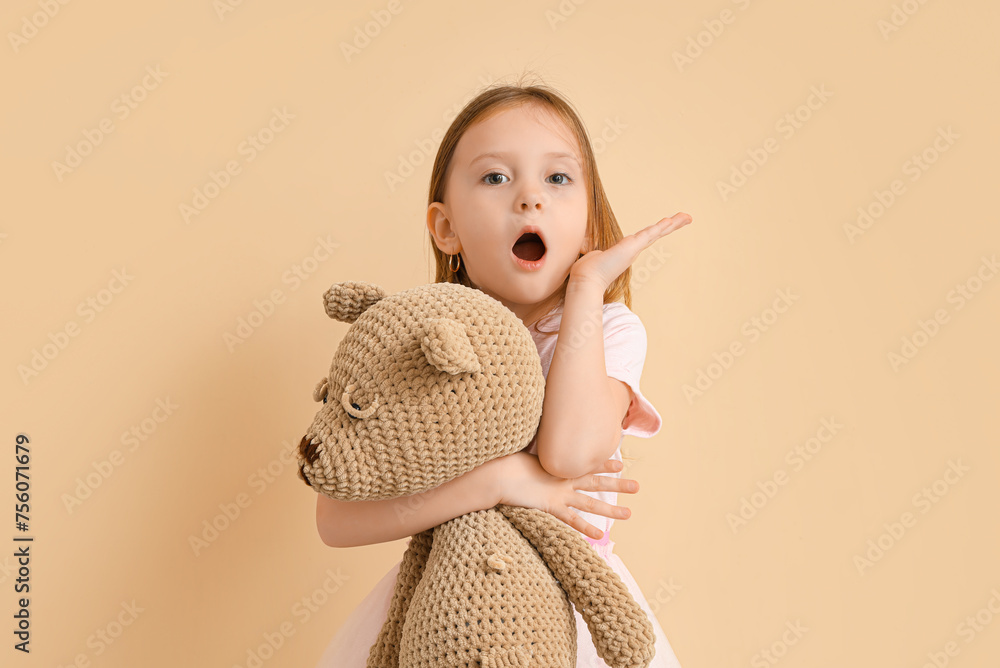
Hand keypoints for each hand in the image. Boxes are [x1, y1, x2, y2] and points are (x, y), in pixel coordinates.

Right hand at [495, 452, 638, 539]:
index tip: (620, 462)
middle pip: (597, 482)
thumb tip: (538, 458)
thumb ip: (537, 460)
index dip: (604, 463)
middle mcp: (563, 479)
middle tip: (637, 486)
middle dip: (618, 484)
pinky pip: (572, 519)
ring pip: (591, 502)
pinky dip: (586, 527)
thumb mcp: (526, 458)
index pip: (587, 464)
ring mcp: (559, 493)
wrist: (497, 473)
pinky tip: (601, 534)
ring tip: (629, 514)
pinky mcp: (550, 506)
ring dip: (611, 508)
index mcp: (559, 466)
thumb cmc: (507, 465)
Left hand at [570, 212, 692, 291]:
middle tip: (686, 218)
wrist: (586, 279)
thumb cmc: (587, 271)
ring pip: (656, 233)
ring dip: (672, 224)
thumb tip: (587, 254)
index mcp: (626, 251)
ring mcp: (634, 249)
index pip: (644, 237)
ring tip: (686, 217)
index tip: (666, 224)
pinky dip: (661, 227)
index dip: (656, 231)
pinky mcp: (632, 247)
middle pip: (656, 234)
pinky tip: (671, 220)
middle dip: (671, 226)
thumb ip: (594, 253)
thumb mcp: (592, 256)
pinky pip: (650, 234)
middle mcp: (632, 250)